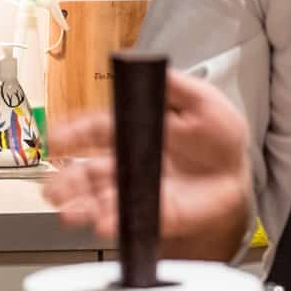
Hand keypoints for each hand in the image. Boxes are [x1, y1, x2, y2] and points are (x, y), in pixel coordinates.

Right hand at [43, 69, 252, 261]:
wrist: (238, 172)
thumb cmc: (217, 135)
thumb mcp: (201, 100)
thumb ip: (173, 85)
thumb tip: (144, 66)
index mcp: (132, 130)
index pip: (95, 130)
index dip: (72, 133)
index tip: (55, 138)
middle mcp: (128, 162)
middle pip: (87, 170)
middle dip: (66, 181)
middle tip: (51, 190)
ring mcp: (138, 189)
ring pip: (100, 198)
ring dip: (81, 206)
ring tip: (68, 213)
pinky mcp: (155, 213)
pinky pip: (129, 219)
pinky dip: (113, 222)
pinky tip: (103, 224)